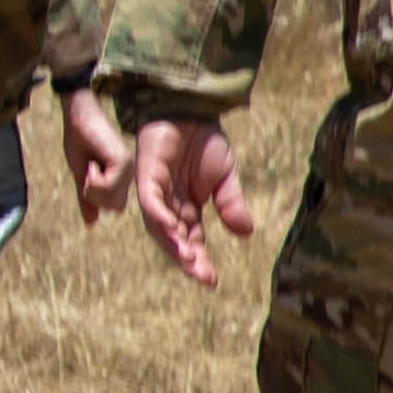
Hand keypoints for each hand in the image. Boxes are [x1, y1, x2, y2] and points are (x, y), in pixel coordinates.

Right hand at [56, 80, 133, 220]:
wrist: (78, 116)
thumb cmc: (79, 140)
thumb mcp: (81, 174)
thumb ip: (87, 198)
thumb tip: (91, 223)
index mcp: (122, 178)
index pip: (114, 206)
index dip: (95, 198)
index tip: (88, 173)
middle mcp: (130, 174)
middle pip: (114, 206)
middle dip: (94, 195)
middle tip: (88, 171)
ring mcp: (128, 168)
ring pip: (111, 199)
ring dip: (93, 186)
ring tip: (91, 165)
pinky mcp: (123, 162)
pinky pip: (108, 186)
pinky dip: (94, 179)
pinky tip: (92, 163)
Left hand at [124, 115, 258, 283]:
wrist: (193, 110)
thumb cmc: (205, 142)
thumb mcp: (226, 179)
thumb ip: (232, 205)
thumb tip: (246, 234)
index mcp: (187, 210)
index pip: (192, 241)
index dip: (200, 261)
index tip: (212, 282)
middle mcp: (169, 205)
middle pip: (174, 240)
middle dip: (186, 260)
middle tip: (202, 276)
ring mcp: (156, 191)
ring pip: (158, 226)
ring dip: (171, 243)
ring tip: (188, 259)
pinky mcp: (147, 175)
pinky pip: (150, 201)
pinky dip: (160, 216)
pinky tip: (173, 229)